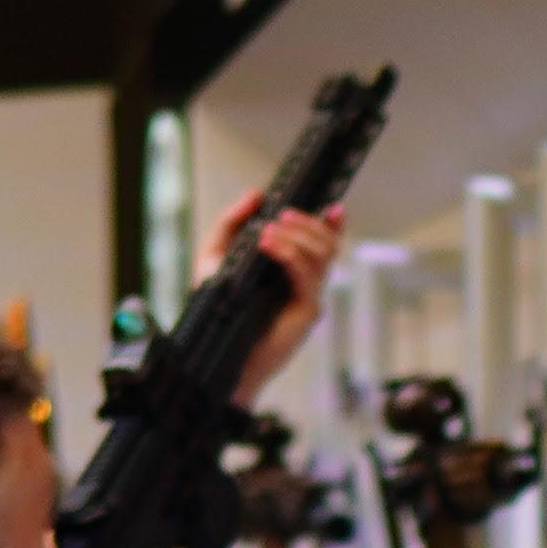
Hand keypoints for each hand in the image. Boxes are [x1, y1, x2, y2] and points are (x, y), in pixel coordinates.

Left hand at [216, 198, 343, 396]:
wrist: (217, 352)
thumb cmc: (217, 310)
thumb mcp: (214, 257)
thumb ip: (230, 225)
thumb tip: (255, 194)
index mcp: (290, 271)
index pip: (322, 243)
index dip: (332, 224)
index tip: (331, 206)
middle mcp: (305, 283)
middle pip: (327, 244)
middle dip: (307, 224)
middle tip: (280, 216)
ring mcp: (309, 297)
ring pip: (321, 256)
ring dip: (296, 236)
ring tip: (267, 231)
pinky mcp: (307, 311)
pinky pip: (307, 275)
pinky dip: (289, 255)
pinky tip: (268, 245)